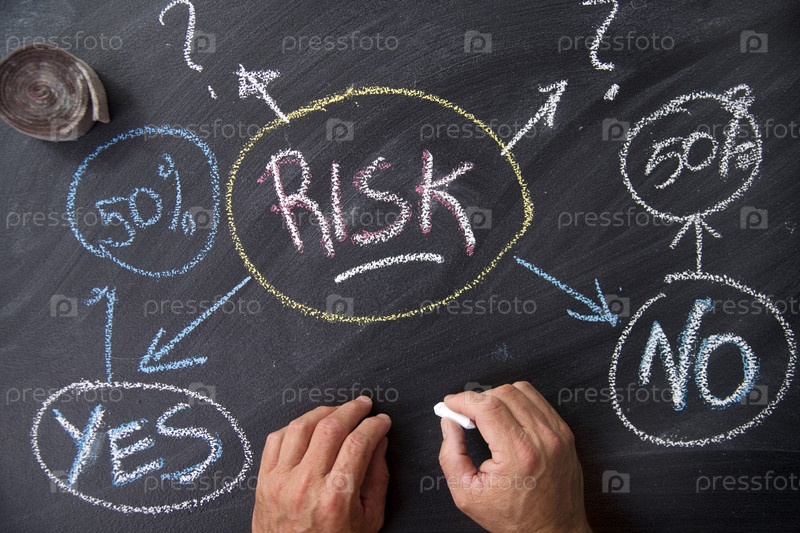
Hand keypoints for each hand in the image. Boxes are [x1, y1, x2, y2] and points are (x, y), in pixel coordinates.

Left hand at [253, 396, 390, 532]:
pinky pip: (276, 439)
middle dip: (352, 410)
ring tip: (338, 411)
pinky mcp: (264, 481)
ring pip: (301, 426)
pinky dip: (294, 426)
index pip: (358, 443)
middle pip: (330, 428)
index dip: (374, 425)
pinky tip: (308, 426)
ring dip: (323, 411)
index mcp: (336, 497)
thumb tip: (380, 442)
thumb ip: (377, 477)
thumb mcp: (369, 519)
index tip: (381, 421)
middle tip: (364, 405)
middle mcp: (306, 485)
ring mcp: (281, 481)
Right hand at [438, 382, 589, 532]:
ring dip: (498, 396)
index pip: (487, 406)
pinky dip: (518, 401)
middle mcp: (541, 439)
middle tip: (466, 414)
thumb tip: (449, 424)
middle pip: (503, 393)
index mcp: (518, 454)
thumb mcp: (468, 495)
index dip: (462, 400)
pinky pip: (538, 400)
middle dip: (477, 398)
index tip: (451, 404)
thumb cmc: (516, 518)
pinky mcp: (565, 433)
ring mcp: (557, 434)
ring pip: (522, 390)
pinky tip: (508, 417)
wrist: (553, 531)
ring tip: (487, 416)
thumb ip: (451, 456)